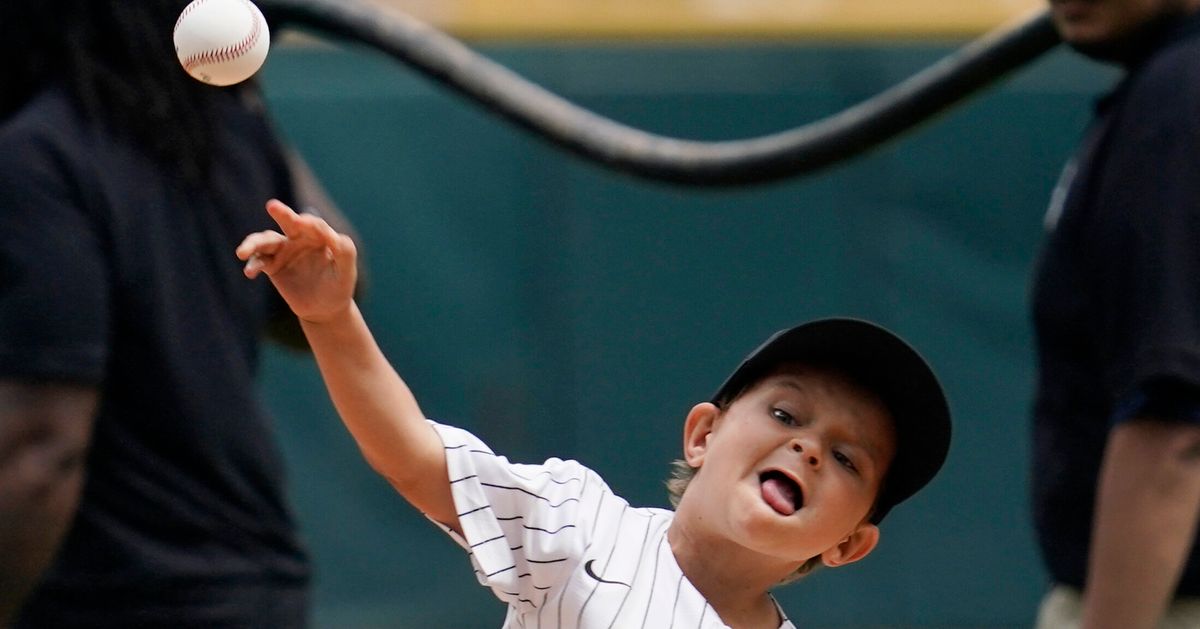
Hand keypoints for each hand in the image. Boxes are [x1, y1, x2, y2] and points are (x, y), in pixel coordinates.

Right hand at [236, 199, 357, 323]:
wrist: (324, 308)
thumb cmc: (339, 285)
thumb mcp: (347, 270)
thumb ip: (345, 251)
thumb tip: (334, 236)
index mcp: (320, 235)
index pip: (314, 225)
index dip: (310, 224)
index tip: (303, 223)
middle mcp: (299, 238)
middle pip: (288, 222)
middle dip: (281, 213)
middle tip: (272, 206)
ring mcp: (284, 251)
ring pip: (265, 240)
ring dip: (253, 243)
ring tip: (241, 252)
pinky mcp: (272, 266)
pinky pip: (259, 261)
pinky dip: (252, 265)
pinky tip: (249, 272)